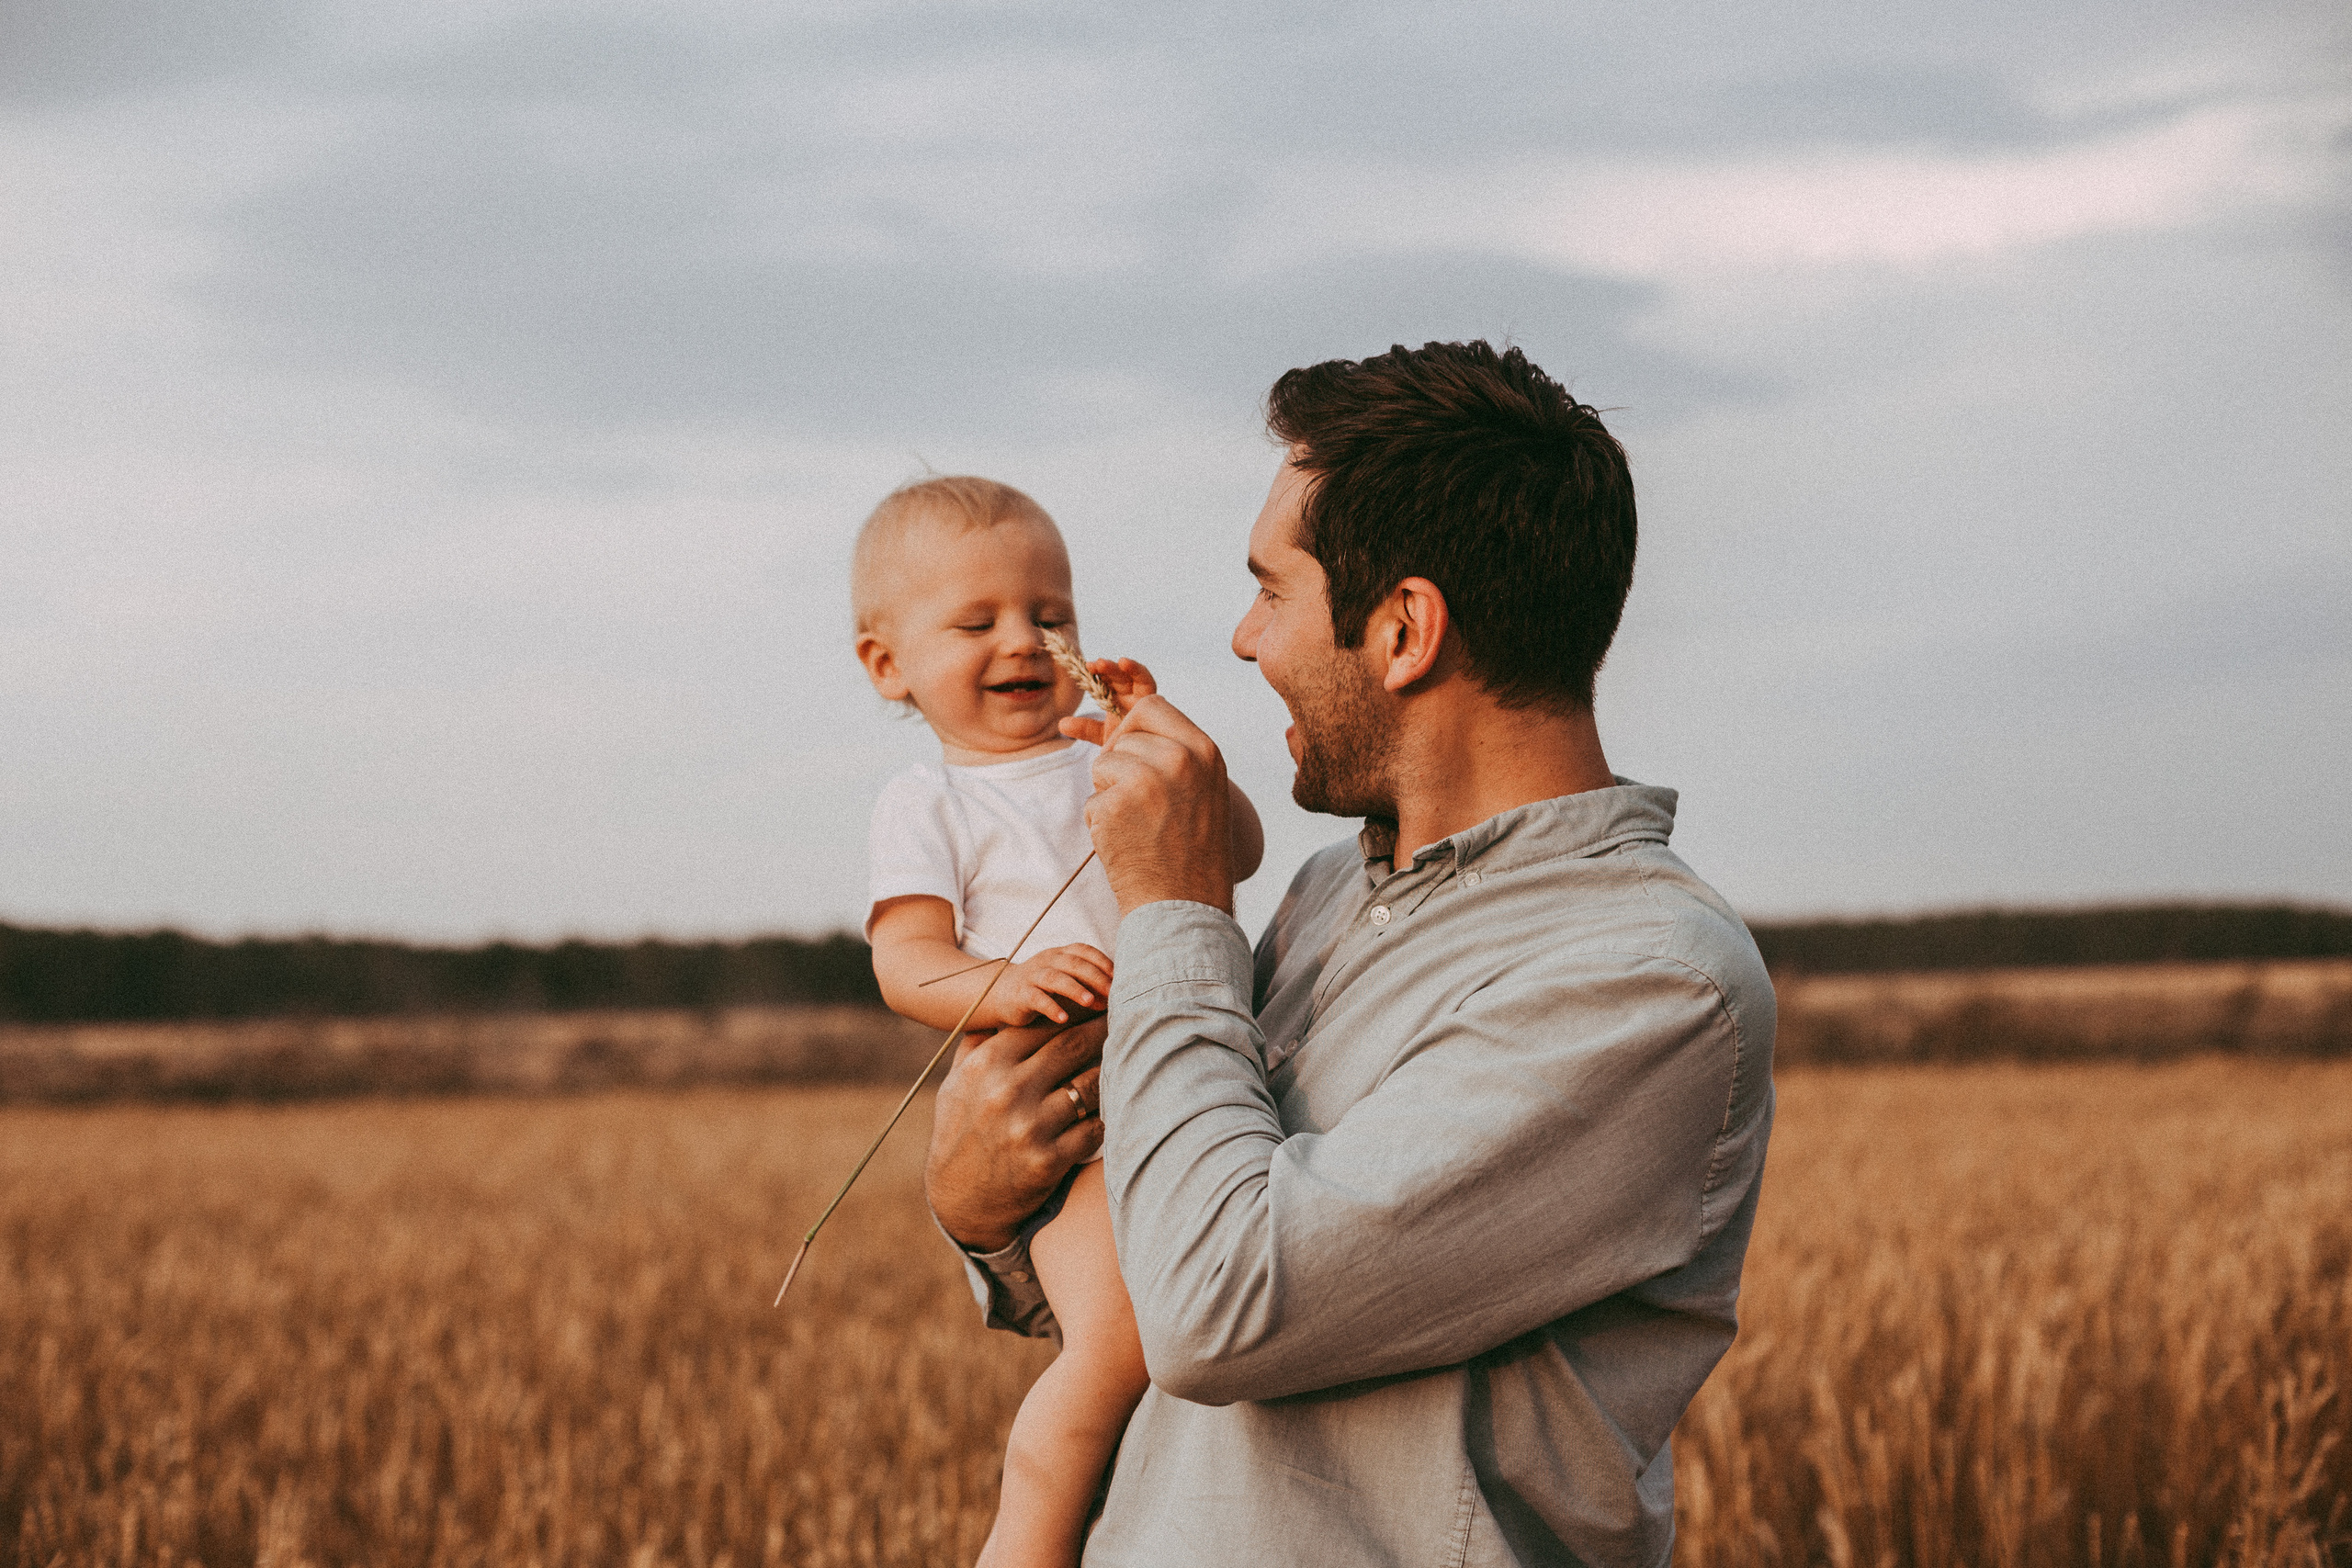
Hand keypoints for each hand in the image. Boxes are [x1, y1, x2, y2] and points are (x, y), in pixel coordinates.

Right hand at [927, 1017, 1106, 1251]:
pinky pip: (1094, 1128)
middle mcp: (1007, 1092)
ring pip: (1089, 1084)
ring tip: (1124, 1063)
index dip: (1075, 1012)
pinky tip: (1107, 1112)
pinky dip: (1104, 1119)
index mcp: (986, 1066)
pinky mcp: (1049, 1160)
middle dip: (1103, 1030)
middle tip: (1125, 1021)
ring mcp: (1030, 1127)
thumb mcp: (955, 1084)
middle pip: (1072, 1045)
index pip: (1042, 1025)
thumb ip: (979, 1045)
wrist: (958, 1200)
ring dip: (1108, 1073)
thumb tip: (1005, 1009)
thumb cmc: (959, 1132)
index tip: (1096, 1007)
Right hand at [985, 944, 1112, 1027]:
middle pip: (1073, 964)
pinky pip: (1036, 998)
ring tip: (1090, 1001)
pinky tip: (1063, 1018)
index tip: (1119, 976)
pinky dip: (1050, 1007)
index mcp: (1061, 954)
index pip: (1084, 951)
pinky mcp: (1021, 994)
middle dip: (1095, 977)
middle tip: (1111, 993)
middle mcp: (1048, 961)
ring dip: (1074, 989)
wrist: (1003, 993)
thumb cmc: (1043, 987)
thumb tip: (1116, 995)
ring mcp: (1033, 976)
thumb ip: (1088, 983)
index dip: (1102, 961)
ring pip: (1055, 978)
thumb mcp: (1065, 979)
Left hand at [1068, 693, 1233, 915]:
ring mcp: (1145, 781)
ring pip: (1102, 765)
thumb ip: (1178, 755)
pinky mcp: (1115, 807)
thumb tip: (1132, 726)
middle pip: (1122, 736)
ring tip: (1137, 826)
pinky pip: (1091, 801)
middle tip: (1141, 805)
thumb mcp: (1205, 790)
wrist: (1186, 907)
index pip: (1152, 706)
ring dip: (1108, 795)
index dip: (1134, 728)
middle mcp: (1178, 759)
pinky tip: (1127, 844)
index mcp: (1204, 751)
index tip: (1136, 755)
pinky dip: (1100, 824)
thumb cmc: (1194, 853)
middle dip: (1120, 765)